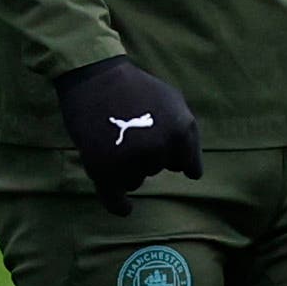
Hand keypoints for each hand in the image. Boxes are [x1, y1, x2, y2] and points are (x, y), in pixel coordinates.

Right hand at [52, 58, 202, 215]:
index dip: (173, 156)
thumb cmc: (136, 88)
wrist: (94, 76)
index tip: (161, 149)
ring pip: (135, 181)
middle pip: (158, 170)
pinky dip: (120, 206)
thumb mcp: (174, 102)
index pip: (187, 166)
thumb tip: (192, 172)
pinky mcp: (103, 169)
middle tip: (130, 133)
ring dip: (127, 169)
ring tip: (114, 142)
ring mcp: (131, 160)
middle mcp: (160, 149)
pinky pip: (115, 199)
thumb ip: (186, 134)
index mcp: (182, 132)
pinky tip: (126, 209)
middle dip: (147, 156)